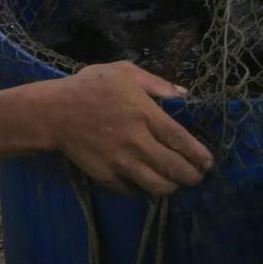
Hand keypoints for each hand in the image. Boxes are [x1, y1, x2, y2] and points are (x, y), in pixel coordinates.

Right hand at [44, 62, 212, 195]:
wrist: (54, 112)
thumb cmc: (90, 86)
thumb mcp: (124, 72)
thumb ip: (156, 83)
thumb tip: (184, 94)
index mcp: (144, 113)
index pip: (181, 141)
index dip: (199, 155)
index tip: (208, 162)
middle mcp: (137, 141)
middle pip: (174, 168)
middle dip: (192, 176)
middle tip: (197, 176)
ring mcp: (121, 162)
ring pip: (157, 186)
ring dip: (171, 187)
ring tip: (175, 182)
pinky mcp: (106, 176)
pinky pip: (133, 191)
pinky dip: (144, 190)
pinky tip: (147, 183)